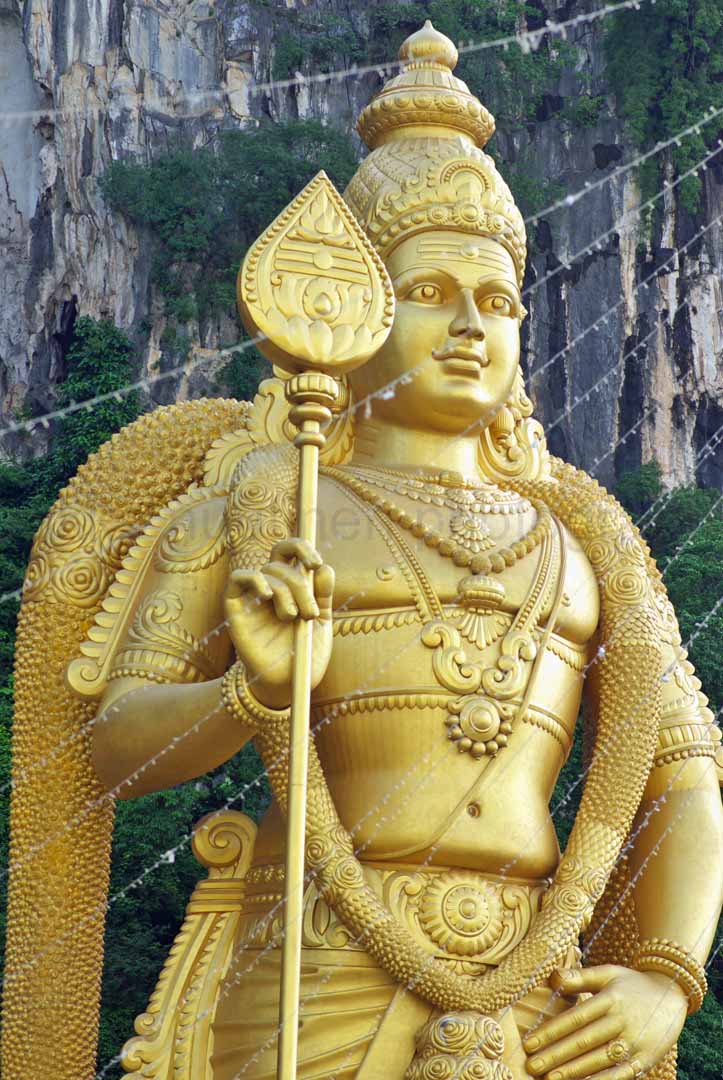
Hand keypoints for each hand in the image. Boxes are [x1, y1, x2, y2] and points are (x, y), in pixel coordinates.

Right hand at [223, 539, 334, 708]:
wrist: (287, 684)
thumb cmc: (303, 655)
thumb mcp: (320, 622)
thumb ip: (322, 595)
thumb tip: (325, 568)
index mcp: (292, 585)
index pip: (291, 551)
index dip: (302, 547)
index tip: (316, 563)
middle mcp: (271, 587)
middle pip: (281, 562)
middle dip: (300, 584)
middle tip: (310, 612)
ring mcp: (252, 596)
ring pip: (266, 572)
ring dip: (286, 593)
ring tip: (293, 618)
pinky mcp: (235, 608)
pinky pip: (237, 578)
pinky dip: (254, 579)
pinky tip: (268, 596)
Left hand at [523, 965, 687, 1078]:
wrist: (673, 996)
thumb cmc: (632, 984)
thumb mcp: (608, 972)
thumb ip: (580, 976)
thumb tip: (552, 977)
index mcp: (610, 999)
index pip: (575, 1018)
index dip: (551, 1032)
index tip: (529, 1043)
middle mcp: (622, 1021)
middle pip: (584, 1042)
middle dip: (556, 1056)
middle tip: (532, 1066)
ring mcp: (635, 1042)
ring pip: (600, 1060)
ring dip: (574, 1071)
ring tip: (551, 1079)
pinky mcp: (646, 1059)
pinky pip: (621, 1075)